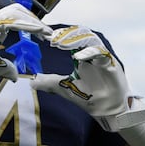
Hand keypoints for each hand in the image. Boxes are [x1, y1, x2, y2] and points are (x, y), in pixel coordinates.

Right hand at [0, 3, 52, 93]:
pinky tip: (39, 31)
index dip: (31, 24)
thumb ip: (7, 69)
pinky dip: (28, 25)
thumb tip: (16, 76)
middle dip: (34, 19)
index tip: (44, 34)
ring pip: (17, 12)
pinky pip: (13, 20)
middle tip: (47, 32)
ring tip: (47, 32)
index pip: (15, 18)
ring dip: (34, 21)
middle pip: (18, 10)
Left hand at [30, 26, 144, 132]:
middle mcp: (92, 54)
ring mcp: (102, 58)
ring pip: (91, 40)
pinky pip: (102, 53)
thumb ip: (51, 83)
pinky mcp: (112, 64)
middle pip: (81, 35)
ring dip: (76, 39)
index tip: (46, 36)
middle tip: (52, 38)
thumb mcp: (65, 89)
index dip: (60, 36)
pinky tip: (78, 56)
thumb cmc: (89, 97)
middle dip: (66, 35)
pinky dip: (90, 52)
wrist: (107, 111)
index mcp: (82, 56)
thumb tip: (32, 82)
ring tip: (61, 43)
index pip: (71, 39)